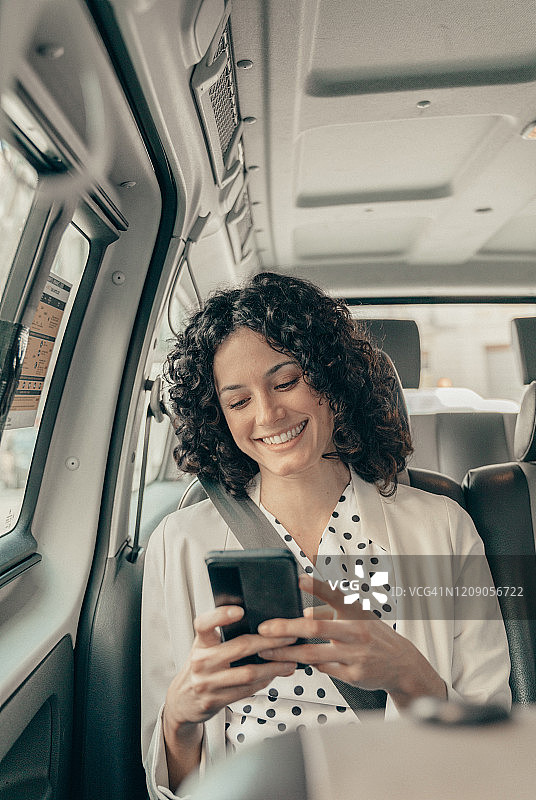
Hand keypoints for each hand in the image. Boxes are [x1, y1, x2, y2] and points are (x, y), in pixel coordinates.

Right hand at [163, 605, 297, 787]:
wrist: (183, 700)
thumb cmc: (202, 666)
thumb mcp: (206, 646)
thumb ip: (224, 634)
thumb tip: (260, 621)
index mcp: (200, 642)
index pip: (204, 624)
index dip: (221, 615)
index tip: (239, 610)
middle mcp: (202, 661)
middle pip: (240, 647)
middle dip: (270, 641)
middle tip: (288, 636)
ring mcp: (207, 682)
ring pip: (248, 673)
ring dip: (273, 667)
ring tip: (289, 661)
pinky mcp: (215, 701)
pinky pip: (246, 690)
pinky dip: (264, 681)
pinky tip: (274, 675)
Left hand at [257, 575, 445, 708]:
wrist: (402, 664)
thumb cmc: (373, 635)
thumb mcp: (355, 616)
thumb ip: (328, 612)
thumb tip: (302, 613)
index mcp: (356, 612)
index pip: (335, 595)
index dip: (317, 587)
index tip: (299, 579)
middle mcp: (357, 631)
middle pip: (316, 629)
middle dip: (286, 628)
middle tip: (265, 628)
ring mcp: (356, 654)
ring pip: (314, 654)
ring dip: (286, 653)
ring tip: (266, 650)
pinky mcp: (354, 675)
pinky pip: (323, 669)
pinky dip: (307, 665)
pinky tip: (292, 663)